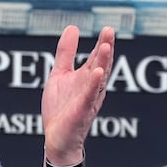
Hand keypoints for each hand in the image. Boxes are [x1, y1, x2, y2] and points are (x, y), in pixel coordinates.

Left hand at [42, 25, 114, 166]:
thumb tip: (73, 27)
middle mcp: (91, 87)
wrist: (56, 139)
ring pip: (98, 79)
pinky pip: (89, 97)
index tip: (107, 28)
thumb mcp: (60, 74)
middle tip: (109, 31)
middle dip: (106, 49)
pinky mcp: (81, 112)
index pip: (96, 58)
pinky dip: (93, 85)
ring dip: (103, 63)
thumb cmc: (61, 109)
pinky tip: (98, 73)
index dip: (102, 43)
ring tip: (106, 46)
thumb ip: (66, 53)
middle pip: (101, 65)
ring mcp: (88, 99)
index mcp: (86, 78)